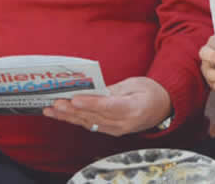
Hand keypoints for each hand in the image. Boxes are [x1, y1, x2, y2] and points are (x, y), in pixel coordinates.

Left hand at [43, 77, 170, 135]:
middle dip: (72, 110)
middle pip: (94, 117)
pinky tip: (61, 115)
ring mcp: (117, 129)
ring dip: (68, 116)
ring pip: (88, 123)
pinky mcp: (111, 130)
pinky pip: (90, 125)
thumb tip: (93, 90)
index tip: (74, 99)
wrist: (162, 107)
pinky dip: (74, 120)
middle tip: (55, 103)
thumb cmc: (150, 91)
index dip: (90, 103)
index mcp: (133, 108)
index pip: (108, 107)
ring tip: (51, 109)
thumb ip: (113, 89)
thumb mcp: (135, 83)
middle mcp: (124, 123)